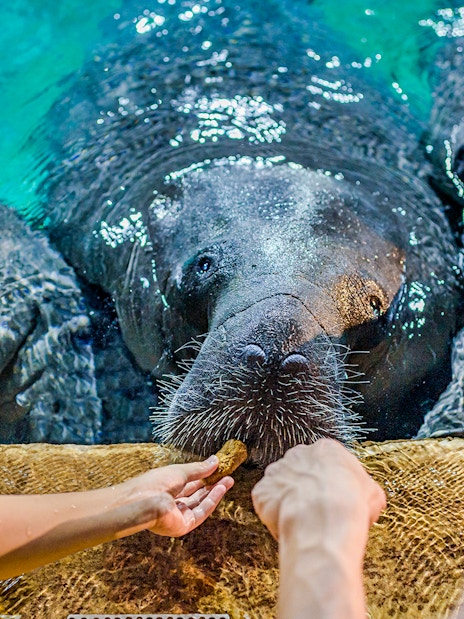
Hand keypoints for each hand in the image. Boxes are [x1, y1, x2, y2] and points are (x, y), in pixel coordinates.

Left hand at [117, 456, 233, 536]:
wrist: (143, 501)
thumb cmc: (154, 483)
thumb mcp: (180, 471)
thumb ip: (199, 469)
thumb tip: (215, 460)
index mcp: (168, 489)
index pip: (190, 483)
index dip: (205, 476)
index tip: (219, 469)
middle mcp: (173, 503)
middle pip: (197, 494)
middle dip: (213, 484)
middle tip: (228, 475)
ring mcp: (178, 515)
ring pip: (201, 503)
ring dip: (215, 492)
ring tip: (229, 480)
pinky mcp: (183, 526)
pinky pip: (201, 512)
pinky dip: (212, 501)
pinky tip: (220, 489)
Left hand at [251, 439, 385, 541]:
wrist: (324, 519)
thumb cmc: (351, 505)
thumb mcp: (373, 494)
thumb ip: (364, 489)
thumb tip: (366, 498)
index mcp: (326, 449)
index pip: (325, 462)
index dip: (329, 484)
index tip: (332, 499)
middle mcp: (298, 454)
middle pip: (300, 471)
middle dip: (306, 489)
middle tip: (316, 512)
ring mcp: (276, 471)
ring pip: (281, 486)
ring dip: (288, 501)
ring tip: (302, 523)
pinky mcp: (261, 491)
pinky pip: (267, 503)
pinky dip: (274, 515)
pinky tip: (288, 526)